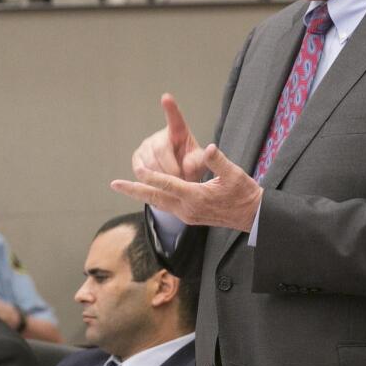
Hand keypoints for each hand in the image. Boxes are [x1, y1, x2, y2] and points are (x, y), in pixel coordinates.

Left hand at [112, 143, 261, 231]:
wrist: (252, 216)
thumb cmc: (244, 192)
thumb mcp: (235, 174)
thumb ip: (219, 161)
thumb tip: (209, 148)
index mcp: (197, 197)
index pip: (169, 184)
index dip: (152, 176)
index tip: (137, 168)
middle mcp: (187, 209)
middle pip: (155, 197)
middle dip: (134, 190)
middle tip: (114, 183)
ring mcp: (186, 215)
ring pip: (158, 203)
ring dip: (140, 194)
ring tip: (123, 187)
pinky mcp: (188, 217)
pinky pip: (165, 206)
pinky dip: (153, 198)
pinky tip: (145, 193)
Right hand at [131, 94, 206, 182]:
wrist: (179, 179)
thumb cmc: (191, 166)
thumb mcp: (200, 163)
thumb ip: (197, 162)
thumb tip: (187, 166)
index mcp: (179, 131)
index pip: (175, 118)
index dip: (170, 108)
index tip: (166, 98)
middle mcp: (159, 136)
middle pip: (160, 149)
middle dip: (170, 168)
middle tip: (181, 179)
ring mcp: (146, 146)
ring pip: (149, 162)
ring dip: (161, 176)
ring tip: (173, 183)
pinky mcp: (137, 158)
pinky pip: (140, 169)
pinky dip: (150, 179)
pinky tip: (159, 183)